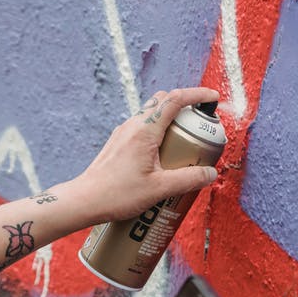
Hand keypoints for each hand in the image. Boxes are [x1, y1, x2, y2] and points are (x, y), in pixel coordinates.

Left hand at [74, 87, 220, 224]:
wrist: (84, 201)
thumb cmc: (117, 194)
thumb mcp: (159, 189)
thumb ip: (188, 179)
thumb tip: (210, 174)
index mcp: (145, 130)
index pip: (175, 99)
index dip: (197, 94)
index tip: (213, 98)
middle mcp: (133, 125)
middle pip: (163, 102)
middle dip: (186, 106)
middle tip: (201, 124)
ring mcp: (124, 133)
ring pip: (152, 114)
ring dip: (172, 120)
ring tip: (185, 142)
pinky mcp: (119, 143)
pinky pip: (143, 128)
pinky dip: (159, 132)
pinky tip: (164, 155)